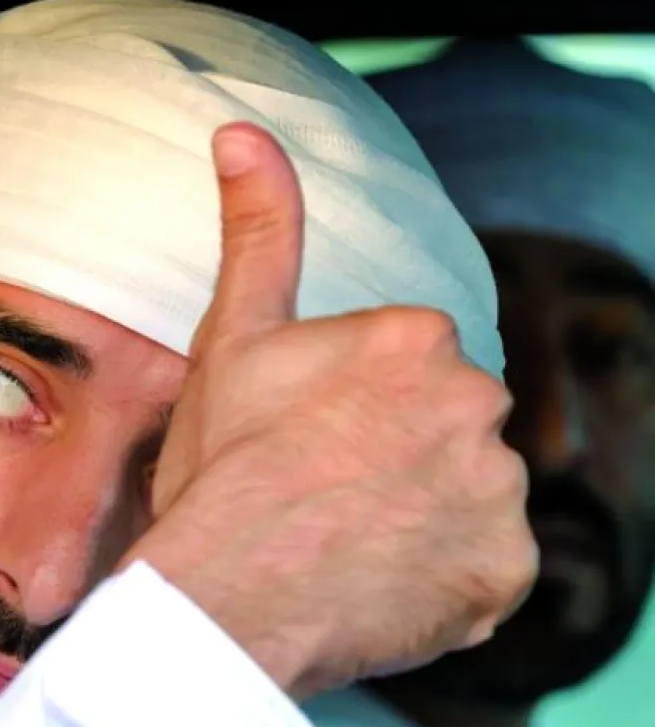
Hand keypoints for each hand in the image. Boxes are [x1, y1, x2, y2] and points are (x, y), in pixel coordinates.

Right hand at [125, 124, 536, 700]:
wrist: (225, 594)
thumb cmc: (221, 472)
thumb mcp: (231, 342)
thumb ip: (257, 234)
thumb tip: (242, 131)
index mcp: (415, 339)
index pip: (404, 376)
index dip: (348, 419)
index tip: (305, 452)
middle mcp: (478, 402)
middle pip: (445, 433)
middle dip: (396, 463)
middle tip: (322, 504)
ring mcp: (497, 491)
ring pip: (467, 501)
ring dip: (421, 523)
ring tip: (345, 552)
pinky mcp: (505, 571)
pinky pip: (484, 572)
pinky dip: (443, 583)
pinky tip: (378, 589)